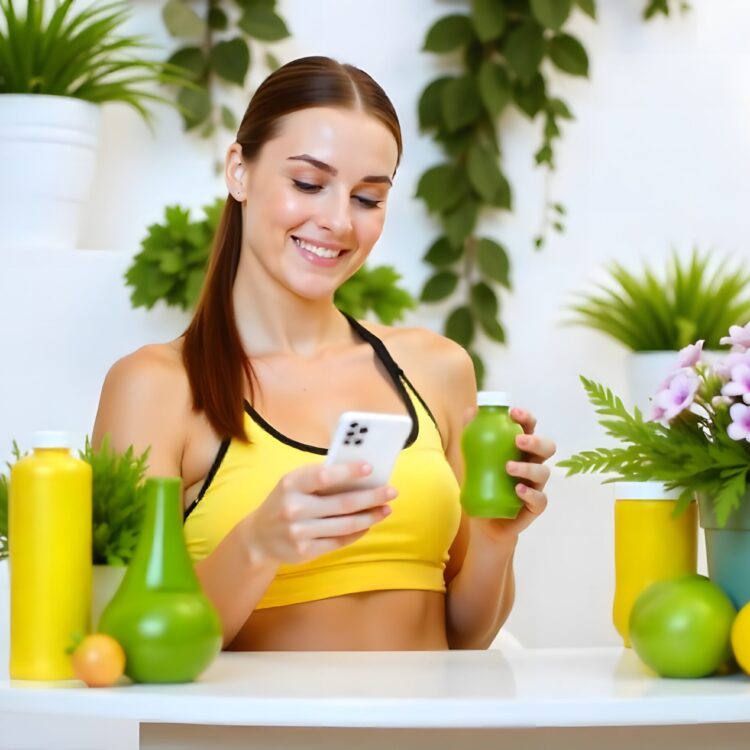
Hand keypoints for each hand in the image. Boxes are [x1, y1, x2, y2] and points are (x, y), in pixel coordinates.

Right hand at [241, 461, 396, 565]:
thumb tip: (360, 474)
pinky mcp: (305, 551)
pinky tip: (369, 524)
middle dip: (371, 497)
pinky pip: (339, 541)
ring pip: (345, 525)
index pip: (324, 476)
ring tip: (386, 509)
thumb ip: (320, 478)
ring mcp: (299, 532)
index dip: (349, 472)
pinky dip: (358, 532)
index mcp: (292, 484)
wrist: (259, 537)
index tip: (370, 468)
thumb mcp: (294, 483)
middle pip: (342, 503)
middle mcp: (294, 508)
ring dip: (371, 517)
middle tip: (392, 492)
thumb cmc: (285, 501)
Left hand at [462, 405, 555, 542]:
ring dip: (527, 468)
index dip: (526, 418)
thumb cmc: (483, 481)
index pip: (530, 428)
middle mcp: (532, 464)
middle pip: (546, 447)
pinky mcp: (534, 506)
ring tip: (508, 467)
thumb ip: (472, 434)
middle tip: (517, 440)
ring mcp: (535, 485)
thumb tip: (471, 410)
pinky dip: (530, 494)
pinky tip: (518, 490)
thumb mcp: (473, 457)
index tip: (514, 413)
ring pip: (543, 472)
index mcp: (521, 449)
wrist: (483, 519)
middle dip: (535, 441)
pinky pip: (540, 499)